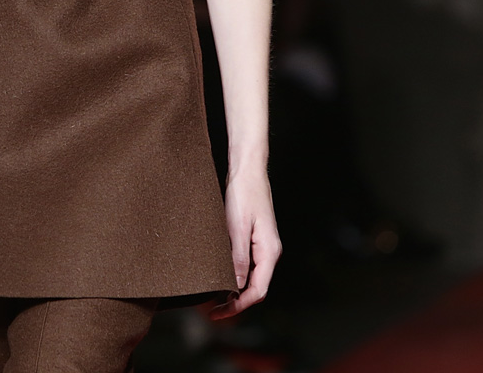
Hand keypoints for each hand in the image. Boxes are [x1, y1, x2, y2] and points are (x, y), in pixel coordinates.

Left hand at [209, 167, 281, 319]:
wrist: (247, 170)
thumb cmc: (243, 194)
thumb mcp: (236, 227)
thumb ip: (237, 257)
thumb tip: (235, 286)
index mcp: (269, 251)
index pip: (258, 290)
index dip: (239, 306)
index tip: (218, 313)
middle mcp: (269, 252)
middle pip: (256, 288)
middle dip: (236, 302)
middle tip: (212, 311)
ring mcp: (263, 246)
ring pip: (252, 277)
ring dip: (235, 290)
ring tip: (213, 298)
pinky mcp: (254, 239)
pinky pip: (247, 265)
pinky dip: (234, 276)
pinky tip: (219, 277)